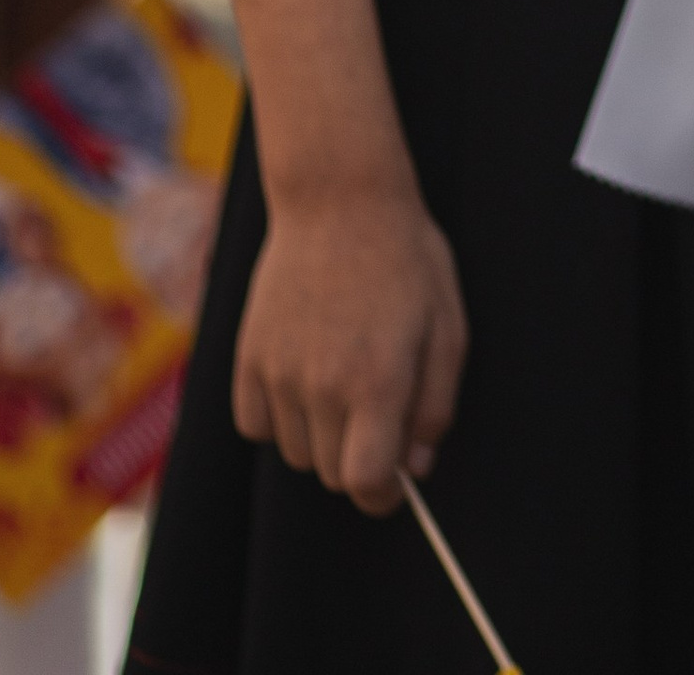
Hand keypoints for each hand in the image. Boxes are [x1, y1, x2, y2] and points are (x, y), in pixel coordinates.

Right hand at [234, 183, 467, 511]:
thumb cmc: (405, 259)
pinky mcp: (246, 358)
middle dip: (359, 457)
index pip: (366, 483)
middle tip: (376, 409)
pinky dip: (279, 415)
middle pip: (331, 474)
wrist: (339, 199)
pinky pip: (256, 425)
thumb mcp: (447, 325)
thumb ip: (436, 405)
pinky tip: (304, 371)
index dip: (382, 494)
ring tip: (342, 376)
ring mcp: (278, 372)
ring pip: (296, 453)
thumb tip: (416, 467)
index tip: (392, 480)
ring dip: (321, 435)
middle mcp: (322, 384)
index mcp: (378, 380)